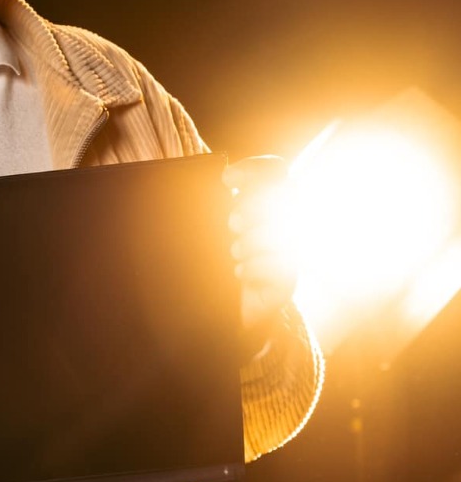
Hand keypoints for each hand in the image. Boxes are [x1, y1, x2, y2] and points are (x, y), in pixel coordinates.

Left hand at [223, 155, 296, 357]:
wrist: (214, 313)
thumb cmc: (208, 263)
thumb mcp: (206, 231)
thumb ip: (208, 208)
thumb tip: (195, 182)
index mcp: (261, 203)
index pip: (273, 170)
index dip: (255, 168)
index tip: (226, 179)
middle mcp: (281, 223)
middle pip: (285, 194)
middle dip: (255, 205)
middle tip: (232, 223)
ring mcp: (287, 252)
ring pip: (284, 232)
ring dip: (253, 239)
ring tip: (233, 252)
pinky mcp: (286, 283)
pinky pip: (281, 267)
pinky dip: (255, 268)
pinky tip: (237, 273)